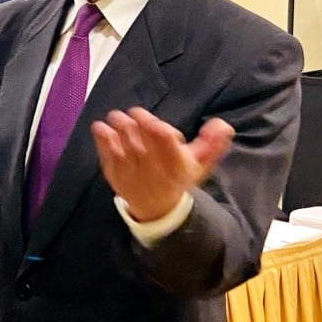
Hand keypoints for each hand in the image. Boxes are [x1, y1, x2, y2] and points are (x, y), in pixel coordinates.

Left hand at [91, 107, 233, 221]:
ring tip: (116, 118)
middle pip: (139, 137)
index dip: (153, 125)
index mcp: (175, 164)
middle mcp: (152, 167)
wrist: (158, 207)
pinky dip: (102, 139)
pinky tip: (100, 128)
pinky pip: (105, 153)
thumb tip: (222, 125)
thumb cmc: (179, 178)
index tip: (151, 120)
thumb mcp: (200, 164)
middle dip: (133, 122)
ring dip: (117, 126)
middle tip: (131, 115)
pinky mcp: (114, 174)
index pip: (163, 140)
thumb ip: (213, 144)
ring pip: (121, 143)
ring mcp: (131, 171)